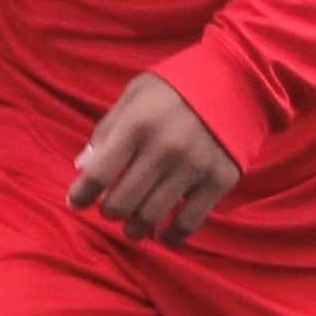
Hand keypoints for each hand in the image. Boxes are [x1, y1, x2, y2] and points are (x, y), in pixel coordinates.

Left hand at [69, 73, 238, 243]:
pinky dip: (171, 236)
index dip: (81, 195)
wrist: (240, 79)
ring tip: (133, 225)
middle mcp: (164, 149)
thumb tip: (82, 167)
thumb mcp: (136, 94)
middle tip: (110, 209)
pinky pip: (188, 223)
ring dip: (135, 228)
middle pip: (121, 202)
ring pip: (150, 217)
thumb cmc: (178, 85)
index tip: (76, 202)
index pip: (99, 174)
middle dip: (109, 211)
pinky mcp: (219, 181)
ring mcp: (194, 167)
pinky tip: (163, 234)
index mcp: (138, 124)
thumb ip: (107, 129)